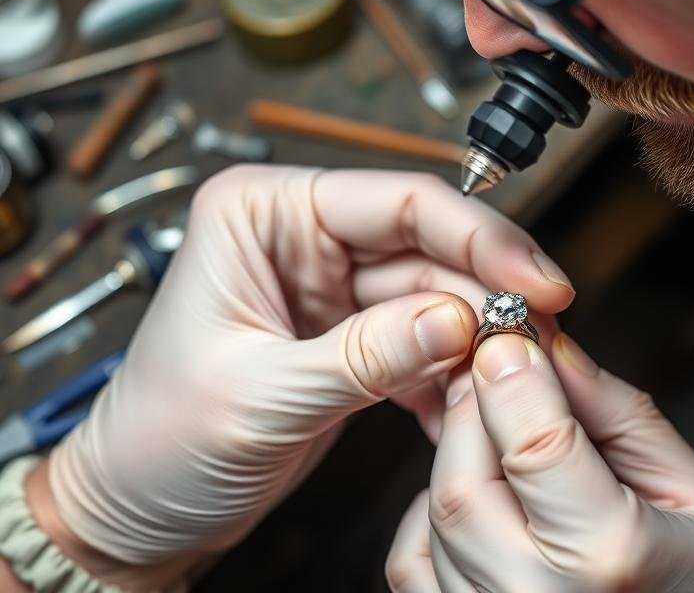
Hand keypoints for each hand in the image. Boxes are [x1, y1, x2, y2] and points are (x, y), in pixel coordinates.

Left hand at [39, 166, 574, 584]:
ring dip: (475, 340)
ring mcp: (331, 288)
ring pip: (435, 295)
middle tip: (539, 335)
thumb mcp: (261, 396)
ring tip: (508, 378)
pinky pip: (423, 341)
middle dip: (486, 294)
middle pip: (428, 246)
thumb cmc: (157, 441)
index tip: (534, 281)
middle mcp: (301, 237)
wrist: (136, 508)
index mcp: (262, 214)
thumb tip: (460, 321)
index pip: (396, 201)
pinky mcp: (351, 336)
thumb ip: (365, 356)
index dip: (478, 238)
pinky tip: (466, 405)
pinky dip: (451, 374)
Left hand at [387, 332, 693, 592]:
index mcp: (608, 559)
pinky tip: (489, 500)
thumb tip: (552, 351)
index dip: (512, 374)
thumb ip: (627, 420)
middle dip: (474, 407)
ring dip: (461, 454)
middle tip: (499, 369)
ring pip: (437, 509)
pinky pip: (412, 557)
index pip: (534, 443)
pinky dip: (438, 512)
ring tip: (509, 438)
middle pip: (464, 476)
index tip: (509, 331)